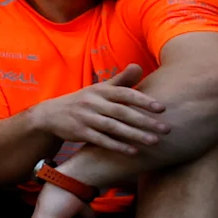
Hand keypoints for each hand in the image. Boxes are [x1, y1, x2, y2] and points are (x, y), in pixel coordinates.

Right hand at [33, 68, 163, 152]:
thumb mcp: (99, 89)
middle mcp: (92, 103)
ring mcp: (85, 118)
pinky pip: (101, 140)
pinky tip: (133, 152)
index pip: (124, 93)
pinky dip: (117, 146)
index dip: (143, 100)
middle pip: (122, 112)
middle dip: (145, 121)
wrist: (50, 114)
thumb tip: (138, 66)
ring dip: (135, 135)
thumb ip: (121, 80)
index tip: (162, 108)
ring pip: (113, 127)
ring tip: (155, 141)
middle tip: (166, 129)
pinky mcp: (79, 132)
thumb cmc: (84, 101)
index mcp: (100, 91)